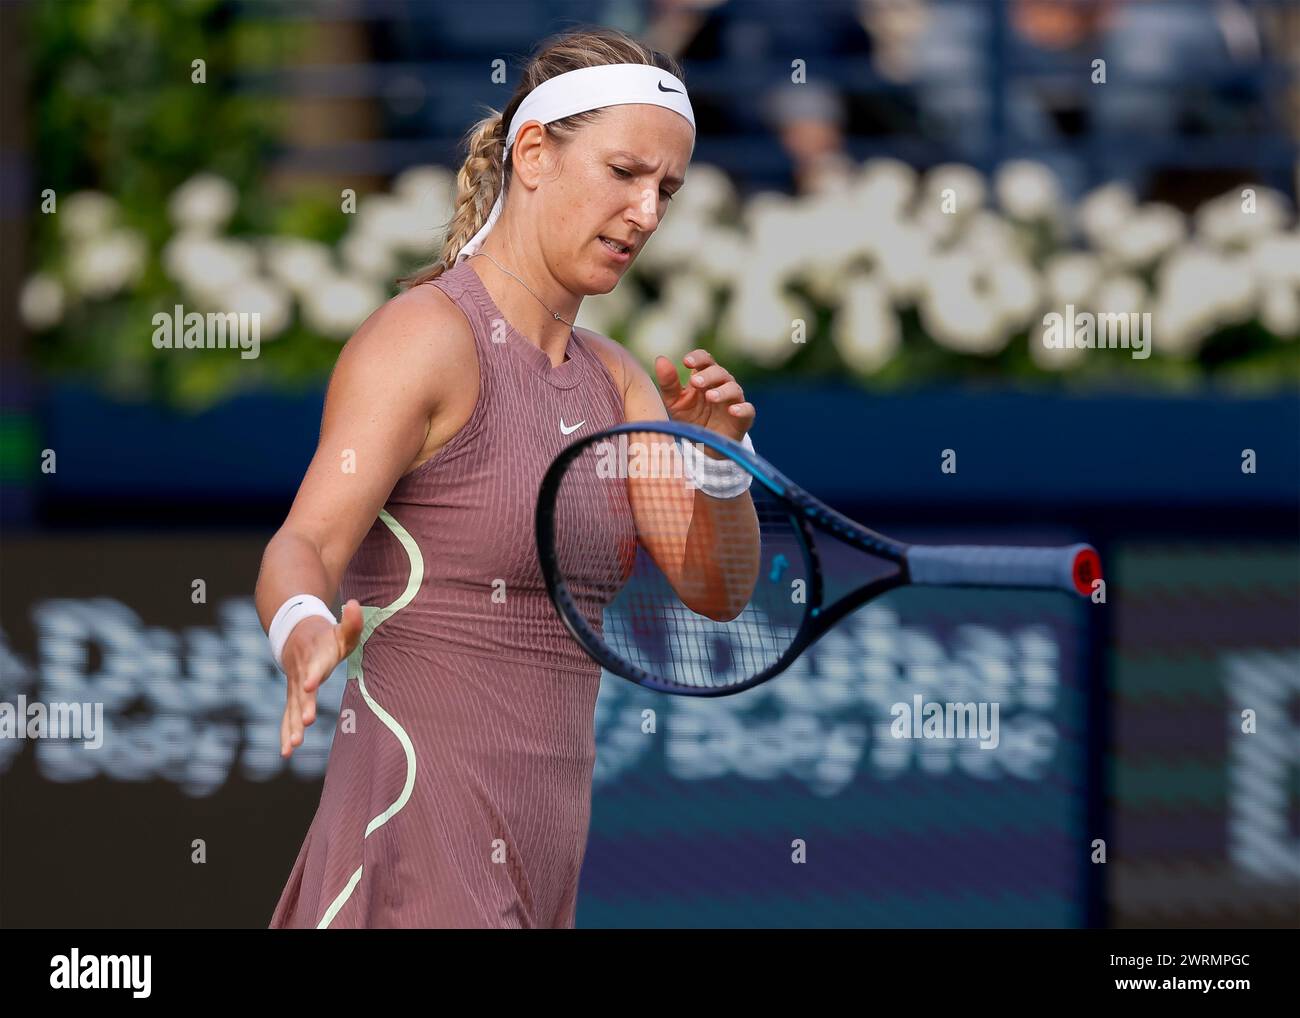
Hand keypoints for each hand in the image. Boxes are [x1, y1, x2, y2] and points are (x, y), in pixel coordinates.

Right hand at [279, 598, 362, 757]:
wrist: (296, 634)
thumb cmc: (326, 635)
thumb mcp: (341, 628)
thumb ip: (351, 620)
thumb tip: (356, 605)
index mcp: (316, 656)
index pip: (314, 666)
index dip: (312, 674)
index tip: (308, 684)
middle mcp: (302, 673)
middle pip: (302, 693)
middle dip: (304, 707)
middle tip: (306, 722)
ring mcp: (294, 686)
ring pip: (292, 708)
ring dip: (293, 727)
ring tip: (293, 746)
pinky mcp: (293, 696)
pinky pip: (287, 716)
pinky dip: (286, 733)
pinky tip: (286, 752)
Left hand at [654, 349, 754, 443]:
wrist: (703, 445)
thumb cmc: (690, 417)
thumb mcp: (675, 402)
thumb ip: (668, 383)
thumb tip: (660, 359)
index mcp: (705, 377)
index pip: (705, 359)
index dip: (698, 358)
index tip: (686, 362)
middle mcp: (722, 385)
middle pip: (720, 372)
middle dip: (708, 375)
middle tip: (696, 382)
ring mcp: (734, 401)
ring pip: (734, 389)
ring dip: (723, 391)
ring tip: (710, 397)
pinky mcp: (743, 418)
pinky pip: (748, 410)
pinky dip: (742, 409)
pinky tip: (733, 410)